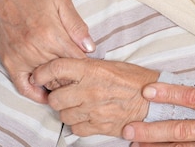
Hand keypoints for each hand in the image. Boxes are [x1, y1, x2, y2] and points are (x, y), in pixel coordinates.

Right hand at [0, 0, 94, 102]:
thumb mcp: (63, 3)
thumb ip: (77, 26)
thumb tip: (90, 48)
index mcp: (52, 35)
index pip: (77, 60)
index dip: (87, 65)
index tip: (93, 66)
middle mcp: (36, 49)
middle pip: (63, 73)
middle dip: (75, 75)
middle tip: (83, 76)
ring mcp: (21, 58)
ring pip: (47, 80)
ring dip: (59, 82)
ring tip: (70, 81)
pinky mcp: (10, 63)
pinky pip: (23, 86)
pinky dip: (36, 93)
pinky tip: (47, 94)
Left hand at [31, 57, 158, 136]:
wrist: (155, 101)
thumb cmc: (136, 80)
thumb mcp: (112, 65)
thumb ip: (88, 67)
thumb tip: (65, 70)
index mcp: (93, 70)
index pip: (57, 68)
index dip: (42, 72)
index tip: (39, 76)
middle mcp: (90, 90)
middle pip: (55, 97)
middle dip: (57, 96)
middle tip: (66, 94)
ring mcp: (93, 110)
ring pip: (64, 115)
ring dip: (69, 111)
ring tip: (81, 105)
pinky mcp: (98, 126)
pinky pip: (76, 128)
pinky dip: (79, 124)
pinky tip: (88, 115)